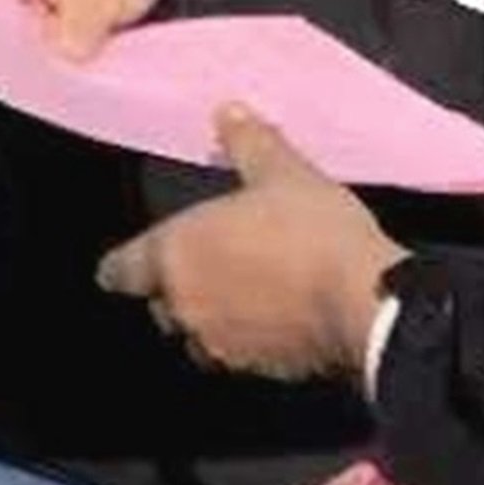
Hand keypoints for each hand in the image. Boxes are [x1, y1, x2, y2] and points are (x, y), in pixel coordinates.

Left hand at [97, 109, 401, 383]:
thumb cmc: (312, 232)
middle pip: (160, 306)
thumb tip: (229, 112)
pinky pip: (240, 358)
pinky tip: (281, 322)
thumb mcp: (285, 174)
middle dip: (178, 292)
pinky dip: (251, 342)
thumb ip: (249, 143)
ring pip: (198, 337)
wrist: (364, 302)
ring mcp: (220, 345)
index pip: (119, 270)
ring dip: (212, 321)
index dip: (124, 264)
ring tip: (248, 298)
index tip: (133, 261)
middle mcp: (185, 306)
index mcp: (175, 255)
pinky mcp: (258, 372)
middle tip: (211, 268)